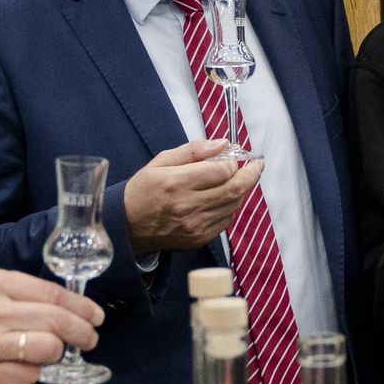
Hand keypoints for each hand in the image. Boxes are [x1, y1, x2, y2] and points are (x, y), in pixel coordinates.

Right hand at [0, 266, 104, 383]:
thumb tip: (56, 306)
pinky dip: (32, 375)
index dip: (80, 306)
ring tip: (50, 354)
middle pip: (56, 320)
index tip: (94, 314)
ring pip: (48, 347)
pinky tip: (22, 370)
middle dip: (81, 332)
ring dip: (56, 353)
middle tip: (90, 338)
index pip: (49, 292)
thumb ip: (12, 293)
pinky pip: (29, 376)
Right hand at [124, 138, 265, 252]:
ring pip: (233, 205)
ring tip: (237, 179)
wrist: (126, 227)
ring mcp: (196, 226)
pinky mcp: (199, 239)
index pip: (223, 171)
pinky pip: (225, 220)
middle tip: (256, 164)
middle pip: (235, 190)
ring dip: (240, 190)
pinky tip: (224, 198)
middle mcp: (189, 206)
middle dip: (251, 175)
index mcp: (178, 183)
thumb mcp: (160, 161)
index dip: (233, 162)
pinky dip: (230, 206)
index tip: (234, 156)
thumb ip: (194, 150)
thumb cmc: (143, 190)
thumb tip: (223, 144)